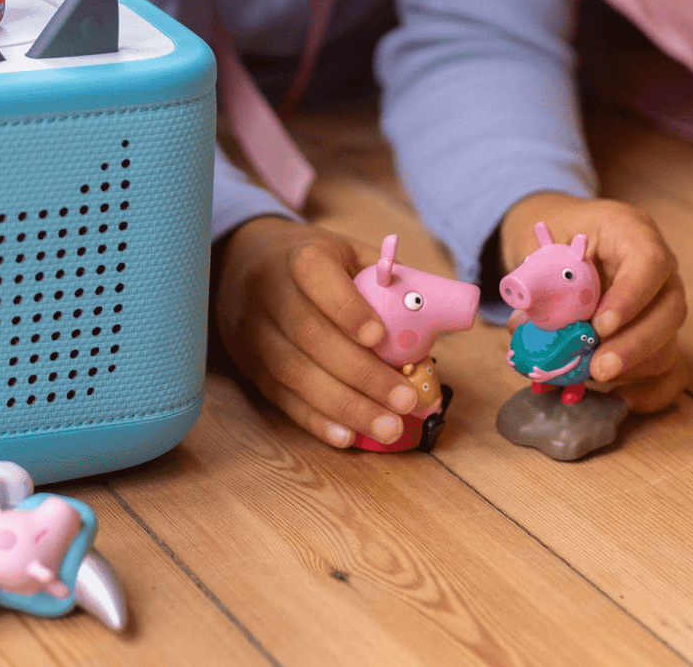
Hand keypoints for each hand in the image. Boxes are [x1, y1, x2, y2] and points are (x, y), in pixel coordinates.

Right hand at [215, 215, 419, 447]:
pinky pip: (280, 397)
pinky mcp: (250, 365)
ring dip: (344, 406)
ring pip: (294, 373)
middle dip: (362, 373)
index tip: (379, 337)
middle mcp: (269, 292)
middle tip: (405, 401)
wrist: (244, 265)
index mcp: (299, 256)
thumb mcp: (350, 255)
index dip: (345, 307)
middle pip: (310, 335)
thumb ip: (391, 282)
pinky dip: (314, 420)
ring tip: (388, 428)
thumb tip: (448, 315)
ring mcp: (254, 331)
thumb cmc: (317, 266)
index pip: (314, 274)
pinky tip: (346, 437)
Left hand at [499, 193, 687, 411]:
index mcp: (632, 234)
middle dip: (634, 346)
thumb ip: (537, 279)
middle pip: (669, 311)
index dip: (630, 298)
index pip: (649, 263)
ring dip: (630, 368)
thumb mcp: (542, 244)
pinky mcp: (658, 335)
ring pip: (668, 343)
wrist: (566, 235)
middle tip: (598, 369)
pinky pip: (669, 368)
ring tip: (589, 380)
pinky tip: (620, 399)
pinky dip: (649, 389)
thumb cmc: (558, 236)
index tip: (601, 326)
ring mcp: (662, 305)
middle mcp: (659, 272)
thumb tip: (523, 327)